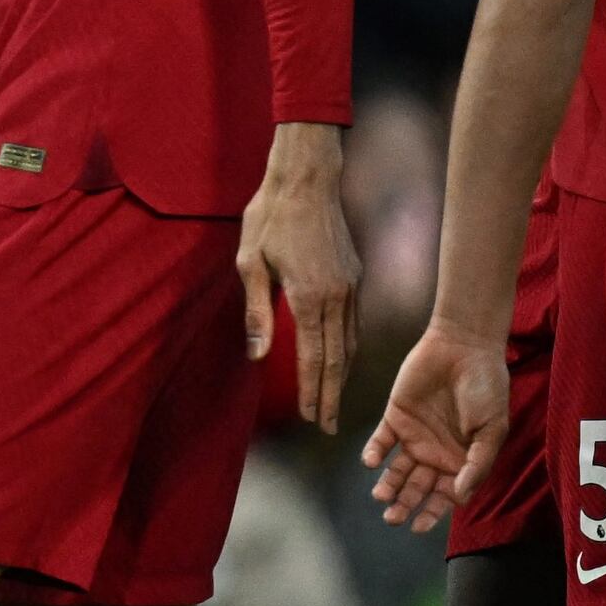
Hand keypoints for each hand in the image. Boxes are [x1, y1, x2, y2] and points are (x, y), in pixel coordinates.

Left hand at [237, 121, 355, 435]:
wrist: (306, 179)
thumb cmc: (269, 218)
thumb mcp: (250, 264)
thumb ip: (257, 312)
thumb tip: (258, 355)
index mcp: (310, 297)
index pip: (314, 357)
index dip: (314, 391)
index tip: (314, 418)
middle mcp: (337, 296)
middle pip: (338, 358)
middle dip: (332, 395)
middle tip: (330, 427)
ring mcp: (350, 286)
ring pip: (350, 342)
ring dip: (342, 375)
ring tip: (336, 403)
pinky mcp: (355, 276)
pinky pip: (354, 322)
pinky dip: (349, 348)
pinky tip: (342, 361)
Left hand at [361, 317, 507, 532]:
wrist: (465, 347)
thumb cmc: (487, 388)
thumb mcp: (492, 429)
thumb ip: (478, 463)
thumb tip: (460, 495)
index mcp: (461, 461)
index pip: (444, 495)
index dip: (433, 513)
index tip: (419, 527)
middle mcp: (436, 454)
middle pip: (417, 488)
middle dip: (405, 505)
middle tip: (393, 518)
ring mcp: (414, 436)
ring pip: (396, 470)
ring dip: (387, 485)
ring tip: (380, 496)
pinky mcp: (395, 417)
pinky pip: (381, 441)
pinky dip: (374, 453)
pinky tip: (372, 463)